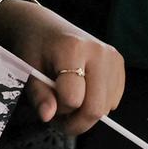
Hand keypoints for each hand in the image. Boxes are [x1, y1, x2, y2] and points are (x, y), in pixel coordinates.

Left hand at [0, 0, 124, 134]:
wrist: (45, 27)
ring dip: (86, 114)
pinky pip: (113, 100)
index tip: (49, 108)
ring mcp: (112, 57)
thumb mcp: (28, 71)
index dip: (60, 111)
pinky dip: (98, 104)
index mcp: (72, 49)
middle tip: (60, 116)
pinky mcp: (118, 63)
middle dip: (76, 121)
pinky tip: (83, 92)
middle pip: (96, 107)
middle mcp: (98, 51)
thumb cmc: (35, 48)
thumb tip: (48, 116)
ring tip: (69, 100)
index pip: (73, 98)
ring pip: (106, 107)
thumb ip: (39, 95)